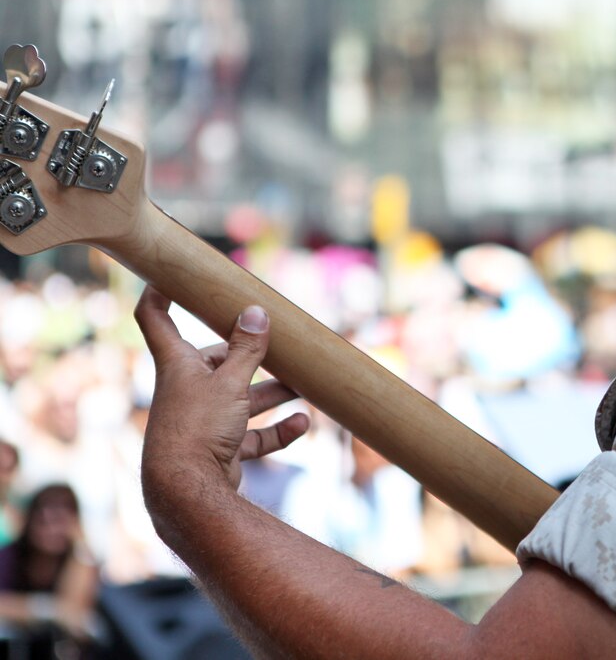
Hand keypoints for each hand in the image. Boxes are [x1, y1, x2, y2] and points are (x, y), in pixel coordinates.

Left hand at [135, 286, 309, 495]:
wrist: (187, 493)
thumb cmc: (198, 428)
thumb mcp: (229, 381)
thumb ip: (247, 348)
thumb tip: (257, 312)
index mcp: (178, 365)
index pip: (156, 318)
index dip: (160, 293)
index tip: (172, 276)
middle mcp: (187, 389)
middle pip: (218, 360)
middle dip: (252, 354)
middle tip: (280, 341)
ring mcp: (204, 420)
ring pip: (242, 398)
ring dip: (272, 391)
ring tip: (304, 385)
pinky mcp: (220, 447)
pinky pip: (252, 434)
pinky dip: (277, 429)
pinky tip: (302, 423)